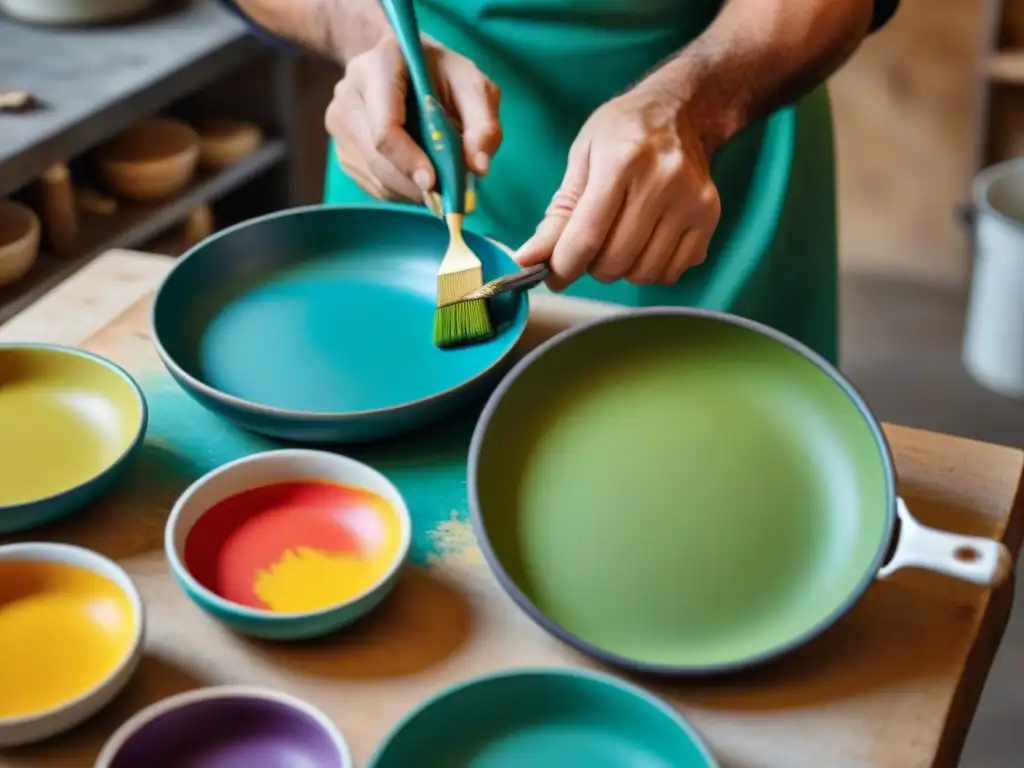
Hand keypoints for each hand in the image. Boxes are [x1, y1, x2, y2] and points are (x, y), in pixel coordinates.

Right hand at [326, 35, 501, 201]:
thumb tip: (479, 168)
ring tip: (439, 182)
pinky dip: (401, 191)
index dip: (409, 160)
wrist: (400, 64)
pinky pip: (372, 184)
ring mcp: (340, 124)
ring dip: (411, 190)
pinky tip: (419, 177)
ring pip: (376, 176)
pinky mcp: (342, 149)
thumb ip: (483, 123)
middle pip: (378, 157)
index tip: (433, 182)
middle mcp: (350, 94)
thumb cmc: (439, 72)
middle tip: (448, 195)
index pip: (385, 128)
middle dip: (415, 183)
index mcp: (379, 67)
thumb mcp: (471, 84)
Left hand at [516, 82, 720, 289]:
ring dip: (622, 269)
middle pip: (614, 261)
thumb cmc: (621, 133)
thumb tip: (528, 259)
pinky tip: (645, 242)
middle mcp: (662, 180)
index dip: (563, 267)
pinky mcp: (709, 216)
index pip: (587, 237)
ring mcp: (691, 200)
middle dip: (592, 265)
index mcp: (622, 161)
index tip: (552, 276)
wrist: (680, 110)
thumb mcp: (581, 159)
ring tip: (620, 239)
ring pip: (643, 273)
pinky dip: (651, 269)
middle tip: (591, 246)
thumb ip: (558, 214)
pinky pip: (671, 272)